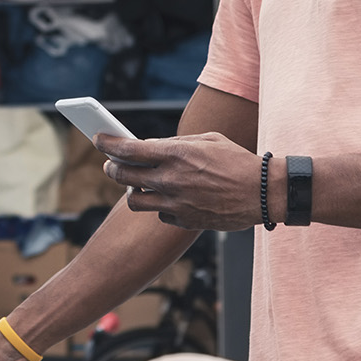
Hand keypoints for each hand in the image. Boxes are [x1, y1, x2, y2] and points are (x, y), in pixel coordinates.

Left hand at [96, 131, 263, 231]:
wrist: (262, 193)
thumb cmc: (237, 161)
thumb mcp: (207, 140)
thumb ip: (176, 144)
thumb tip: (151, 147)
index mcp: (175, 155)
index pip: (127, 149)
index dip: (107, 144)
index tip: (98, 139)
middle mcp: (170, 180)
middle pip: (122, 176)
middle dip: (111, 167)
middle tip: (111, 164)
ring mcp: (175, 203)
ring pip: (134, 200)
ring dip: (131, 190)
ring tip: (138, 184)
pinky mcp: (183, 220)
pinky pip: (159, 213)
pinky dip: (160, 205)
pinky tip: (170, 197)